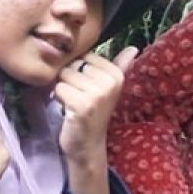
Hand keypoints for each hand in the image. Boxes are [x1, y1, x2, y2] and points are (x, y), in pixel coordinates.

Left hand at [55, 45, 136, 169]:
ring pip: (64, 75)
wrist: (88, 145)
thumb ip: (119, 66)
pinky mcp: (82, 104)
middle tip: (79, 98)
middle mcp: (110, 82)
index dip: (80, 72)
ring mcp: (97, 94)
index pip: (85, 56)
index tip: (87, 90)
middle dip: (70, 80)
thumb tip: (133, 48)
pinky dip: (58, 99)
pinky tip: (68, 110)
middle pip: (74, 64)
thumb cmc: (94, 114)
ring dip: (64, 90)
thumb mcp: (108, 88)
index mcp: (117, 75)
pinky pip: (59, 88)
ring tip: (74, 104)